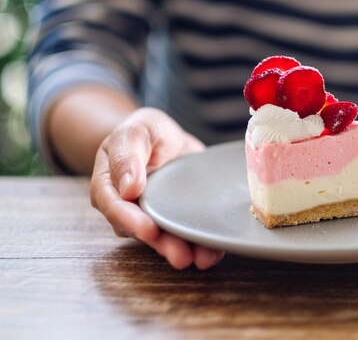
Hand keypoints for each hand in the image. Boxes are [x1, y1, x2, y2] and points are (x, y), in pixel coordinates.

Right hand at [90, 107, 224, 268]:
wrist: (165, 136)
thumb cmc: (144, 132)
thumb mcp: (134, 131)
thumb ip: (126, 155)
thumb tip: (128, 188)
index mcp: (110, 187)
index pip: (115, 207)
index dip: (130, 221)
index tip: (148, 230)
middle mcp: (129, 208)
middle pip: (141, 231)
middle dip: (162, 245)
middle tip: (180, 256)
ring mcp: (153, 216)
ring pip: (164, 238)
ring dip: (183, 249)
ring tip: (202, 258)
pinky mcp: (176, 218)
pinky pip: (185, 233)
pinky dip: (200, 244)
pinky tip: (214, 251)